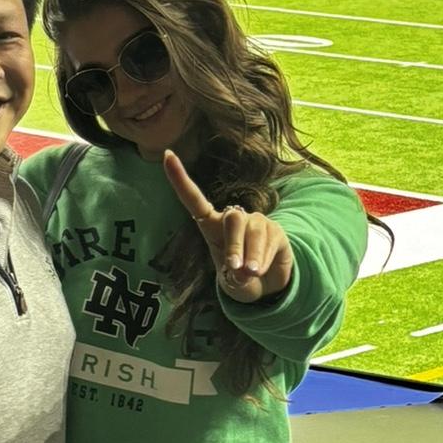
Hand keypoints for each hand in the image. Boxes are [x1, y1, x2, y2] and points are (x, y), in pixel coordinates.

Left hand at [164, 150, 292, 302]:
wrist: (267, 286)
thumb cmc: (240, 279)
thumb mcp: (232, 281)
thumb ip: (234, 276)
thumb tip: (244, 270)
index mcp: (212, 226)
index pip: (194, 200)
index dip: (181, 179)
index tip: (167, 156)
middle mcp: (234, 219)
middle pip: (233, 219)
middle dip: (234, 247)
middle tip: (237, 269)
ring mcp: (256, 222)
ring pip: (252, 230)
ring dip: (251, 256)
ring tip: (251, 273)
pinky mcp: (275, 230)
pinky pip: (270, 239)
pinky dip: (264, 259)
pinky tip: (261, 270)